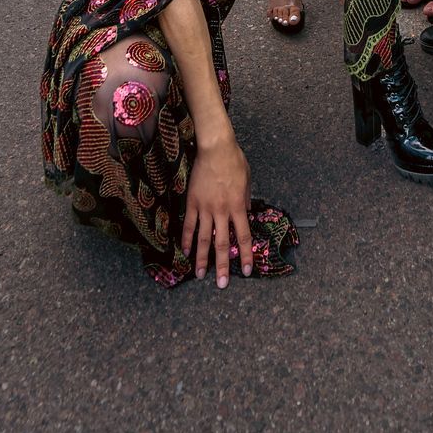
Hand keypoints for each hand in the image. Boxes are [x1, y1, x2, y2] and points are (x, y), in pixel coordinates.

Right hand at [181, 137, 252, 287]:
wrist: (215, 147)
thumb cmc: (234, 160)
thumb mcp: (247, 180)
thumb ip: (246, 200)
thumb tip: (246, 215)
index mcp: (238, 206)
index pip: (244, 236)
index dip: (246, 254)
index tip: (248, 270)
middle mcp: (221, 210)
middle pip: (222, 243)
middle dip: (223, 265)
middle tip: (221, 284)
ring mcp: (205, 207)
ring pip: (202, 238)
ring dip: (201, 258)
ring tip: (200, 275)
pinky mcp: (192, 202)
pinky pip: (188, 224)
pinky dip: (186, 238)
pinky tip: (185, 251)